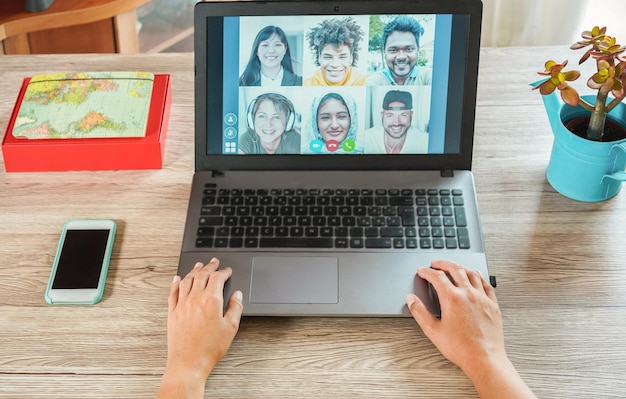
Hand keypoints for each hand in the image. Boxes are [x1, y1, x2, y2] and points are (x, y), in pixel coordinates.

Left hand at [157, 258, 242, 398]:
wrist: (188, 362)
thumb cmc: (209, 348)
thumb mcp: (230, 328)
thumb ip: (235, 308)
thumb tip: (237, 296)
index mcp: (211, 301)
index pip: (217, 278)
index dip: (224, 272)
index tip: (227, 271)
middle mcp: (195, 299)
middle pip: (202, 275)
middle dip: (209, 266)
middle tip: (213, 262)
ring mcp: (182, 305)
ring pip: (187, 280)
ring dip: (194, 271)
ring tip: (198, 266)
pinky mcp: (173, 312)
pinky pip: (173, 292)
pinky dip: (175, 282)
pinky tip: (177, 279)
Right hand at [406, 260, 503, 373]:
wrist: (484, 359)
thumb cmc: (461, 348)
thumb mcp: (433, 331)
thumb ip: (419, 312)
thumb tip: (411, 300)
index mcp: (452, 298)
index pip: (437, 277)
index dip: (427, 272)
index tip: (422, 271)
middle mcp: (468, 294)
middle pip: (455, 269)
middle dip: (443, 263)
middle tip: (436, 263)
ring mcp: (482, 298)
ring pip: (471, 273)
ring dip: (460, 266)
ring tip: (454, 265)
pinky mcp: (492, 305)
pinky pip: (486, 283)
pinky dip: (479, 275)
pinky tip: (476, 275)